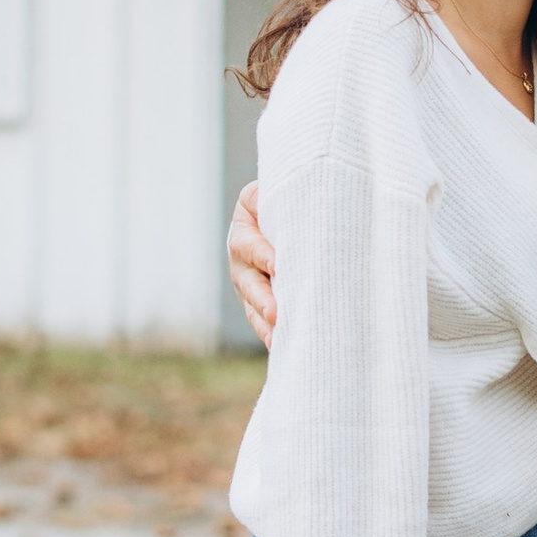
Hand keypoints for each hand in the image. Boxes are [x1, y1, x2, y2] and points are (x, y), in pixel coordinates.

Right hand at [228, 179, 275, 348]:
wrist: (294, 214)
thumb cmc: (288, 198)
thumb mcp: (270, 192)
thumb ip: (265, 196)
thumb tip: (268, 198)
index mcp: (245, 230)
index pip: (250, 245)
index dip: (262, 255)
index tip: (277, 265)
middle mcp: (242, 261)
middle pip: (248, 282)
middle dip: (261, 298)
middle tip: (275, 312)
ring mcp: (250, 284)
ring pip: (253, 306)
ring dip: (264, 322)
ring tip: (277, 336)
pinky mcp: (262, 302)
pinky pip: (262, 320)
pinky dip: (270, 332)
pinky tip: (280, 344)